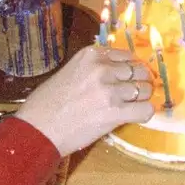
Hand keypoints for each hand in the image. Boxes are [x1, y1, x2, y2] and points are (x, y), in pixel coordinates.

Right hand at [17, 44, 153, 155]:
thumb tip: (117, 72)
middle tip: (135, 93)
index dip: (131, 69)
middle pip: (139, 71)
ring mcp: (110, 89)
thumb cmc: (47, 103)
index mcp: (92, 54)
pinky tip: (136, 116)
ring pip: (146, 89)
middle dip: (140, 82)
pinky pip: (145, 109)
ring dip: (143, 98)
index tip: (130, 78)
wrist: (37, 129)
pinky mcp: (115, 112)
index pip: (127, 56)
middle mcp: (103, 68)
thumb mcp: (71, 71)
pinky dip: (145, 113)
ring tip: (133, 106)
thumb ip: (94, 68)